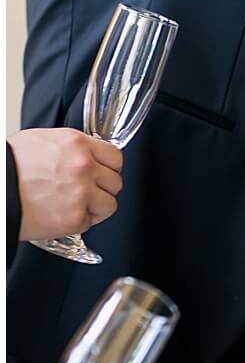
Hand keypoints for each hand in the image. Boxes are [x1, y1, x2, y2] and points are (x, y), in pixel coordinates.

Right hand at [9, 130, 123, 240]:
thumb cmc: (10, 166)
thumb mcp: (44, 140)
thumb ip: (73, 146)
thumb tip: (87, 152)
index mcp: (78, 144)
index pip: (115, 156)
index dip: (109, 167)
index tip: (103, 173)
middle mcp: (84, 167)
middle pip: (115, 181)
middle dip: (102, 188)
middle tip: (87, 191)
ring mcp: (81, 193)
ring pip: (110, 204)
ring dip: (96, 207)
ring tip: (77, 205)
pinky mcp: (73, 218)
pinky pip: (90, 222)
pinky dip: (79, 222)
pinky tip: (64, 215)